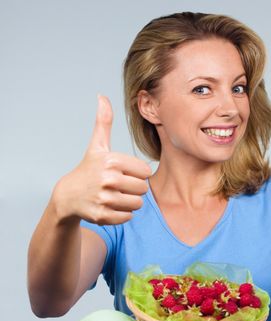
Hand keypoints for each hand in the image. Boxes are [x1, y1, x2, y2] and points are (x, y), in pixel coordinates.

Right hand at [53, 95, 151, 223]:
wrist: (67, 196)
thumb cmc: (88, 169)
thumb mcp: (97, 146)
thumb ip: (104, 122)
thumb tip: (102, 96)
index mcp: (111, 160)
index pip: (146, 171)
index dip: (136, 173)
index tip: (123, 172)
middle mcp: (108, 179)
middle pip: (143, 189)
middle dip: (134, 188)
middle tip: (119, 186)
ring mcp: (104, 199)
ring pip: (137, 204)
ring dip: (129, 202)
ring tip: (115, 196)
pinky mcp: (102, 216)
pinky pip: (128, 217)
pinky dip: (122, 214)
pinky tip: (110, 206)